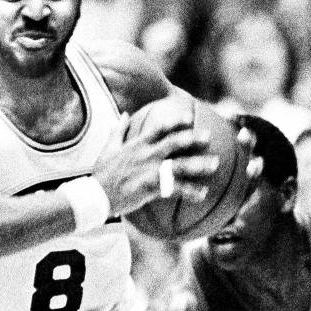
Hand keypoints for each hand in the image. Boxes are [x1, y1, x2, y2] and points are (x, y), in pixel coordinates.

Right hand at [93, 106, 217, 215]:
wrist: (95, 196)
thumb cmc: (101, 174)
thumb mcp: (108, 148)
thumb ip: (118, 130)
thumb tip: (123, 114)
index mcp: (136, 144)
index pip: (159, 128)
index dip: (175, 121)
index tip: (190, 117)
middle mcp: (145, 155)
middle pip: (174, 143)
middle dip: (193, 139)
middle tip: (208, 138)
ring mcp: (149, 171)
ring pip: (179, 165)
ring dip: (199, 164)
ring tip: (215, 164)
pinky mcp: (150, 188)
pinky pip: (175, 189)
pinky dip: (190, 191)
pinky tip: (203, 193)